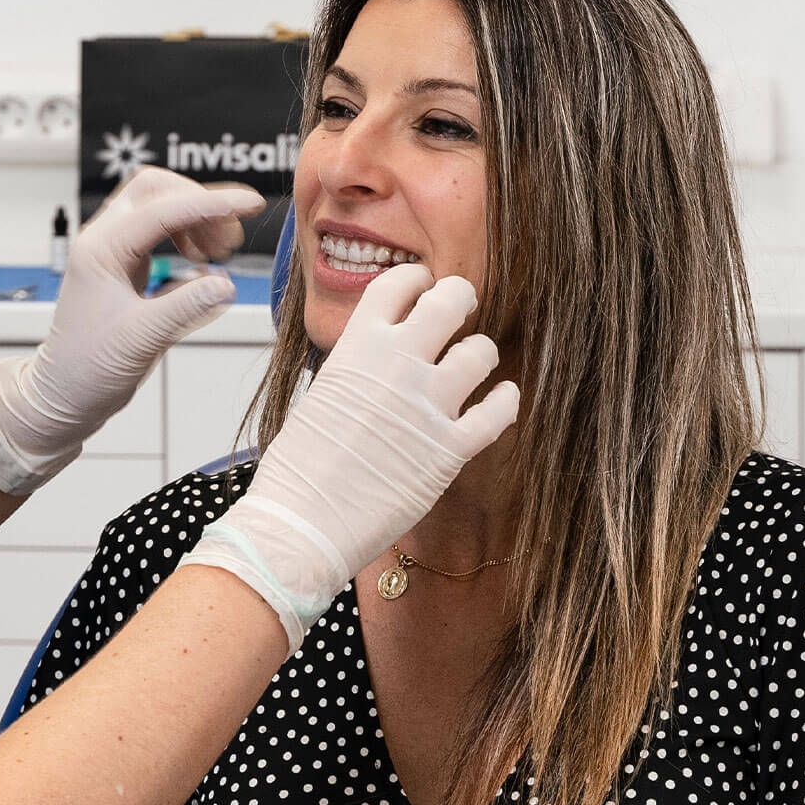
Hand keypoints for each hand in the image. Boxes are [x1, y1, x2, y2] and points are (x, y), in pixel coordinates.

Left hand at [0, 168, 264, 493]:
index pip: (163, 210)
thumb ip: (185, 307)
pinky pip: (161, 232)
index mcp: (100, 250)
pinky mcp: (126, 265)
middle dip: (200, 203)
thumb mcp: (142, 340)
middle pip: (156, 190)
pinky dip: (189, 237)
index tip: (251, 203)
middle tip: (232, 238)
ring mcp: (114, 251)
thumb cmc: (88, 370)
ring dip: (196, 220)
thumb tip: (226, 283)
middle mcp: (104, 241)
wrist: (65, 394)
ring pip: (160, 207)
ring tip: (221, 253)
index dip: (211, 204)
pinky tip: (203, 264)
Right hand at [180, 263, 519, 654]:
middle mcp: (398, 365)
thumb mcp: (320, 394)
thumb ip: (356, 368)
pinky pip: (498, 412)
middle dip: (459, 298)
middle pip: (450, 301)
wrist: (301, 524)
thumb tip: (378, 360)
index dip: (415, 280)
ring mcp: (428, 406)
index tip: (422, 285)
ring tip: (474, 361)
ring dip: (481, 353)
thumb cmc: (298, 469)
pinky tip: (503, 399)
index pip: (397, 284)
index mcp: (357, 347)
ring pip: (482, 352)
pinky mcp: (450, 450)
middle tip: (459, 310)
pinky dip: (506, 402)